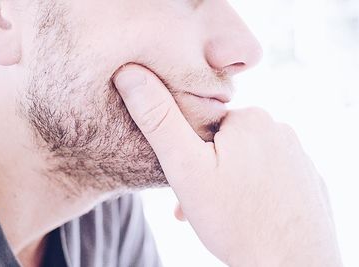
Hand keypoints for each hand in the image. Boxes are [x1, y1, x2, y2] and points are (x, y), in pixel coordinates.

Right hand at [114, 64, 341, 266]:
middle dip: (207, 168)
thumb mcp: (185, 168)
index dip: (189, 152)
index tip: (188, 180)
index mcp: (248, 118)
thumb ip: (159, 119)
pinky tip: (244, 212)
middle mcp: (279, 129)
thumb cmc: (235, 219)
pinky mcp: (304, 177)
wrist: (291, 265)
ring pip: (244, 159)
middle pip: (225, 142)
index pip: (204, 123)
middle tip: (201, 200)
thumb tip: (130, 73)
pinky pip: (267, 175)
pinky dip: (250, 189)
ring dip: (225, 180)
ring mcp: (296, 154)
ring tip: (220, 210)